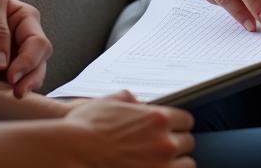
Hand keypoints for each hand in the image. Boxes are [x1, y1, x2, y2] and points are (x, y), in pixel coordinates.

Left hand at [0, 0, 51, 96]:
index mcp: (23, 20)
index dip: (30, 61)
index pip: (38, 44)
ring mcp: (1, 62)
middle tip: (15, 92)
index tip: (12, 74)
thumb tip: (3, 65)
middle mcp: (17, 43)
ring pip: (20, 83)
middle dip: (29, 80)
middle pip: (37, 67)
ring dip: (10, 90)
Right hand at [65, 91, 194, 166]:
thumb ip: (131, 100)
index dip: (178, 124)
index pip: (186, 120)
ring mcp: (160, 167)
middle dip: (177, 143)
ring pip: (187, 166)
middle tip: (164, 146)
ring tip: (164, 163)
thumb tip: (138, 104)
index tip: (173, 128)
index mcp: (158, 118)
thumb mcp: (110, 101)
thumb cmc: (86, 127)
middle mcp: (164, 143)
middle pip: (188, 143)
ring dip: (177, 163)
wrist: (72, 151)